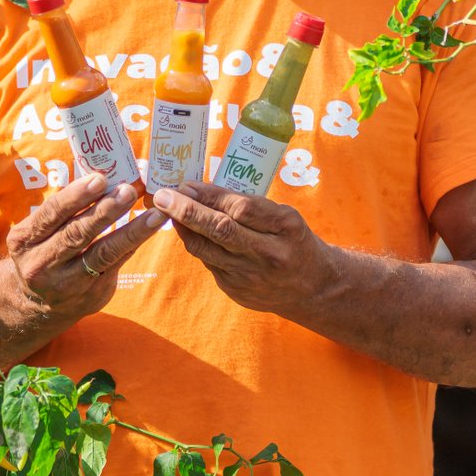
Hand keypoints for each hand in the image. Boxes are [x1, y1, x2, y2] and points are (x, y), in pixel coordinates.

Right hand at [3, 173, 163, 317]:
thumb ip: (65, 210)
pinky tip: (150, 228)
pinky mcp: (90, 293)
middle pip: (76, 233)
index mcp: (24, 239)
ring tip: (153, 214)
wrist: (38, 303)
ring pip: (101, 253)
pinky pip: (115, 264)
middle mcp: (41, 263)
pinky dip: (133, 244)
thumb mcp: (40, 232)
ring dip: (130, 231)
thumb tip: (105, 175)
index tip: (100, 178)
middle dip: (105, 210)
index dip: (76, 195)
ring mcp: (66, 282)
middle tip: (128, 191)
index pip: (51, 213)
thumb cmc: (45, 251)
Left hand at [152, 182, 332, 313]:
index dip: (210, 196)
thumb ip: (249, 205)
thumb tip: (201, 191)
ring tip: (167, 209)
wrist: (312, 288)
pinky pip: (209, 262)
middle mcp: (268, 254)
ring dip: (183, 228)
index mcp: (285, 227)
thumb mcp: (284, 216)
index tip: (186, 184)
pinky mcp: (236, 291)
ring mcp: (251, 277)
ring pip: (207, 249)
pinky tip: (187, 230)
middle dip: (187, 211)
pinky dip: (196, 244)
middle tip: (162, 196)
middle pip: (220, 231)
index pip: (241, 209)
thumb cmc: (294, 240)